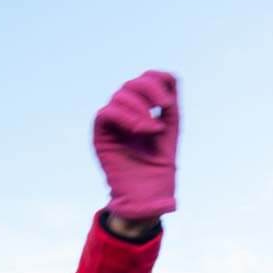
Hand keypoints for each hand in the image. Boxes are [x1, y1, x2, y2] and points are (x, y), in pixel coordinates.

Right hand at [93, 70, 179, 220]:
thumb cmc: (159, 166)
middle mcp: (125, 114)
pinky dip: (126, 116)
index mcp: (142, 110)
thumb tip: (168, 78)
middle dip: (150, 90)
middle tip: (164, 107)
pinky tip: (141, 129)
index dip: (157, 79)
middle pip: (132, 84)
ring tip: (153, 129)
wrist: (149, 194)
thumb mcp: (170, 127)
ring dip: (140, 108)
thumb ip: (170, 103)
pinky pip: (106, 113)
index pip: (145, 80)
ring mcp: (112, 124)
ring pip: (120, 96)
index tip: (168, 99)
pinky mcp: (101, 135)